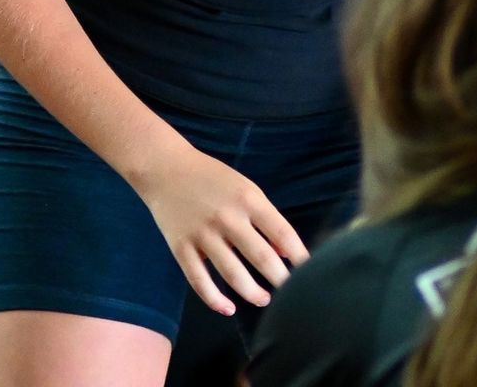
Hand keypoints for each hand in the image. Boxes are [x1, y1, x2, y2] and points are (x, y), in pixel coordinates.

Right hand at [133, 144, 308, 315]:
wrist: (165, 168)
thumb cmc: (213, 178)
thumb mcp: (246, 189)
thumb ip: (266, 219)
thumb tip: (286, 253)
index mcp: (249, 200)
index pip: (282, 233)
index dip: (300, 256)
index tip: (311, 271)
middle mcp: (227, 218)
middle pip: (261, 257)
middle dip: (280, 280)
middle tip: (292, 294)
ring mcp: (202, 234)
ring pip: (232, 274)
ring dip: (252, 292)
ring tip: (264, 300)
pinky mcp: (180, 247)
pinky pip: (199, 281)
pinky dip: (214, 299)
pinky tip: (227, 308)